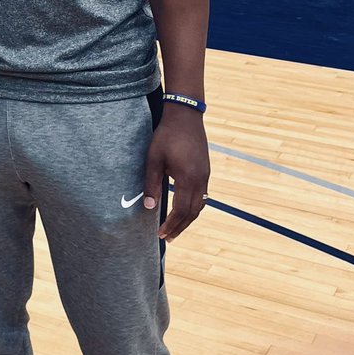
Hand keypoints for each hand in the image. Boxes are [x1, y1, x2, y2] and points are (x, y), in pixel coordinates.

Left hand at [143, 107, 209, 239]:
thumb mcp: (153, 159)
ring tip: (176, 227)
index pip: (182, 210)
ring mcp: (205, 175)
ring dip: (188, 218)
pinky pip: (202, 195)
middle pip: (193, 212)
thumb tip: (148, 207)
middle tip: (168, 238)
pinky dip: (193, 206)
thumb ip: (151, 184)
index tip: (161, 234)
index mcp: (188, 179)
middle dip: (180, 226)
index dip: (172, 225)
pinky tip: (184, 208)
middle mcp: (201, 180)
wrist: (185, 116)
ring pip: (200, 205)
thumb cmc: (166, 136)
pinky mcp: (205, 170)